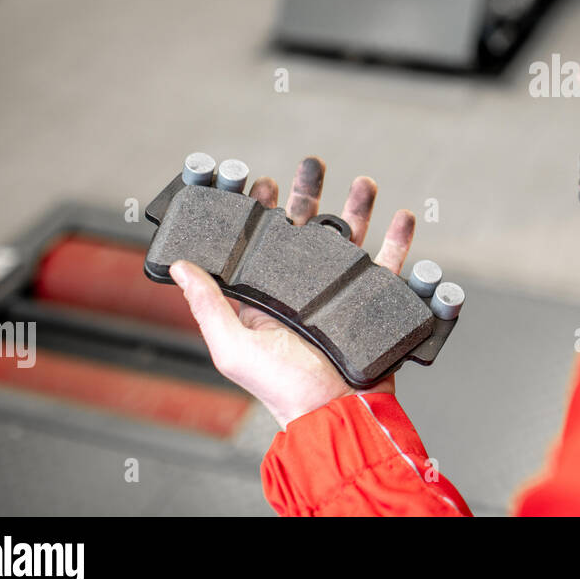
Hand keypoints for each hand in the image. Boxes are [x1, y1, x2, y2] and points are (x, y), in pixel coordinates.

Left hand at [169, 156, 416, 428]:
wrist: (336, 414)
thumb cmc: (281, 390)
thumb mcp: (232, 347)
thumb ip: (207, 305)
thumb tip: (179, 265)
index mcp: (267, 297)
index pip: (262, 242)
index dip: (261, 209)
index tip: (262, 182)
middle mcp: (303, 290)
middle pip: (308, 230)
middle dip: (311, 194)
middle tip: (313, 164)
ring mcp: (340, 296)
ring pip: (350, 240)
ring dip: (358, 208)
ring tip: (364, 182)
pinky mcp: (372, 305)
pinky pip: (389, 267)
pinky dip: (398, 241)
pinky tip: (401, 218)